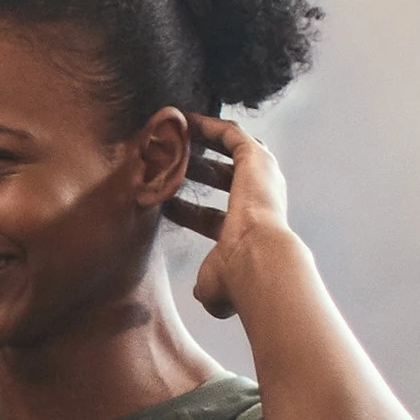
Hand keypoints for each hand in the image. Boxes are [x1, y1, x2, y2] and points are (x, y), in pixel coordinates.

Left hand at [166, 116, 299, 322]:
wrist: (257, 261)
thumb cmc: (236, 279)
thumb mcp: (214, 287)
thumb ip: (208, 290)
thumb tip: (206, 299)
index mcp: (246, 233)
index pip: (212, 218)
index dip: (185, 210)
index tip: (160, 202)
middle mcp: (258, 203)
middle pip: (224, 180)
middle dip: (195, 171)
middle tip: (165, 163)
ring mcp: (260, 179)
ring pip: (229, 152)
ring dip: (202, 143)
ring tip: (172, 133)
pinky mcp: (257, 159)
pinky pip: (232, 133)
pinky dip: (209, 126)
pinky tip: (184, 120)